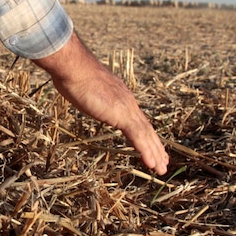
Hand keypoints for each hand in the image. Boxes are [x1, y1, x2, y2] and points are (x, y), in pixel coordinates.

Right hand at [33, 32, 168, 174]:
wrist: (73, 67)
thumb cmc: (73, 74)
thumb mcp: (84, 88)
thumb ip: (89, 95)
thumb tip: (84, 95)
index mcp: (120, 96)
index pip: (137, 119)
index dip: (145, 134)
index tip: (150, 145)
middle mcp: (128, 102)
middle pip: (146, 128)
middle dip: (154, 146)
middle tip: (162, 162)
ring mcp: (126, 108)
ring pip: (146, 135)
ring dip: (155, 153)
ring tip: (161, 169)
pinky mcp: (121, 115)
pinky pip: (138, 137)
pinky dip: (146, 152)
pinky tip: (152, 164)